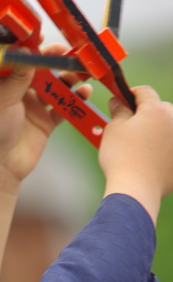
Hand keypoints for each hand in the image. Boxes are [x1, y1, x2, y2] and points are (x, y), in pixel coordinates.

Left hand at [0, 43, 91, 185]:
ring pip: (54, 86)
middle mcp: (17, 92)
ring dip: (68, 78)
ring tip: (80, 72)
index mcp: (0, 83)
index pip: (17, 59)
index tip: (42, 39)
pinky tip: (85, 91)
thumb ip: (18, 76)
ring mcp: (32, 107)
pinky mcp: (45, 122)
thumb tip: (29, 50)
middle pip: (39, 70)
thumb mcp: (3, 99)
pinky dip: (75, 98)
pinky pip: (63, 106)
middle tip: (68, 54)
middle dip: (55, 61)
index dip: (30, 48)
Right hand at [99, 86, 172, 223]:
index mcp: (156, 110)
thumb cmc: (122, 157)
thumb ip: (118, 111)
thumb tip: (118, 101)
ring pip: (168, 127)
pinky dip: (162, 149)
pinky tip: (148, 158)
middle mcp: (172, 121)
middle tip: (129, 125)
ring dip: (157, 130)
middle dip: (146, 113)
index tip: (121, 101)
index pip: (144, 92)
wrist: (136, 189)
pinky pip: (170, 147)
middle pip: (160, 108)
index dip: (130, 94)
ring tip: (140, 143)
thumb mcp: (113, 130)